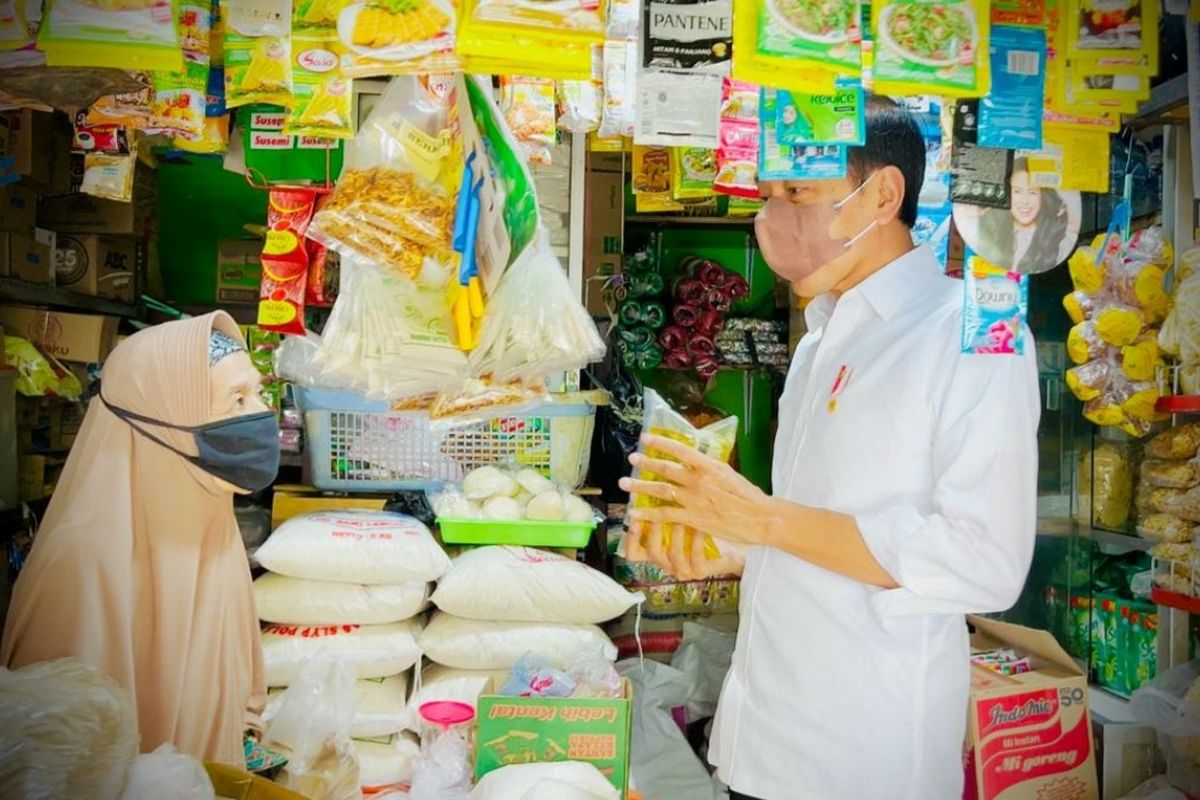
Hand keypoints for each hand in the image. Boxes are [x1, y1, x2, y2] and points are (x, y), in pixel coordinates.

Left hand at [619, 434, 773, 546]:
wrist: (760, 518)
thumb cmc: (748, 496)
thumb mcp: (729, 474)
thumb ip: (710, 468)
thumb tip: (696, 460)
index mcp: (709, 465)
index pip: (680, 450)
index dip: (660, 443)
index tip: (646, 437)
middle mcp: (698, 480)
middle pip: (666, 469)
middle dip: (646, 462)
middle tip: (631, 458)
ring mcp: (694, 499)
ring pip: (661, 490)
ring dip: (640, 485)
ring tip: (624, 482)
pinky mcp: (692, 518)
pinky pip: (664, 514)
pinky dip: (647, 513)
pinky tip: (634, 512)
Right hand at [623, 519, 744, 580]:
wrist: (737, 545)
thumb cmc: (709, 526)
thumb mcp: (684, 516)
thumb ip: (667, 507)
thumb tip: (652, 481)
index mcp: (660, 550)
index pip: (634, 552)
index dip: (631, 537)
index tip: (633, 514)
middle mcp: (668, 562)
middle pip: (650, 553)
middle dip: (652, 531)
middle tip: (655, 513)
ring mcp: (684, 568)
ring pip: (672, 553)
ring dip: (676, 533)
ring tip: (681, 517)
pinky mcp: (701, 570)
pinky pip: (695, 554)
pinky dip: (697, 538)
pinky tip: (701, 525)